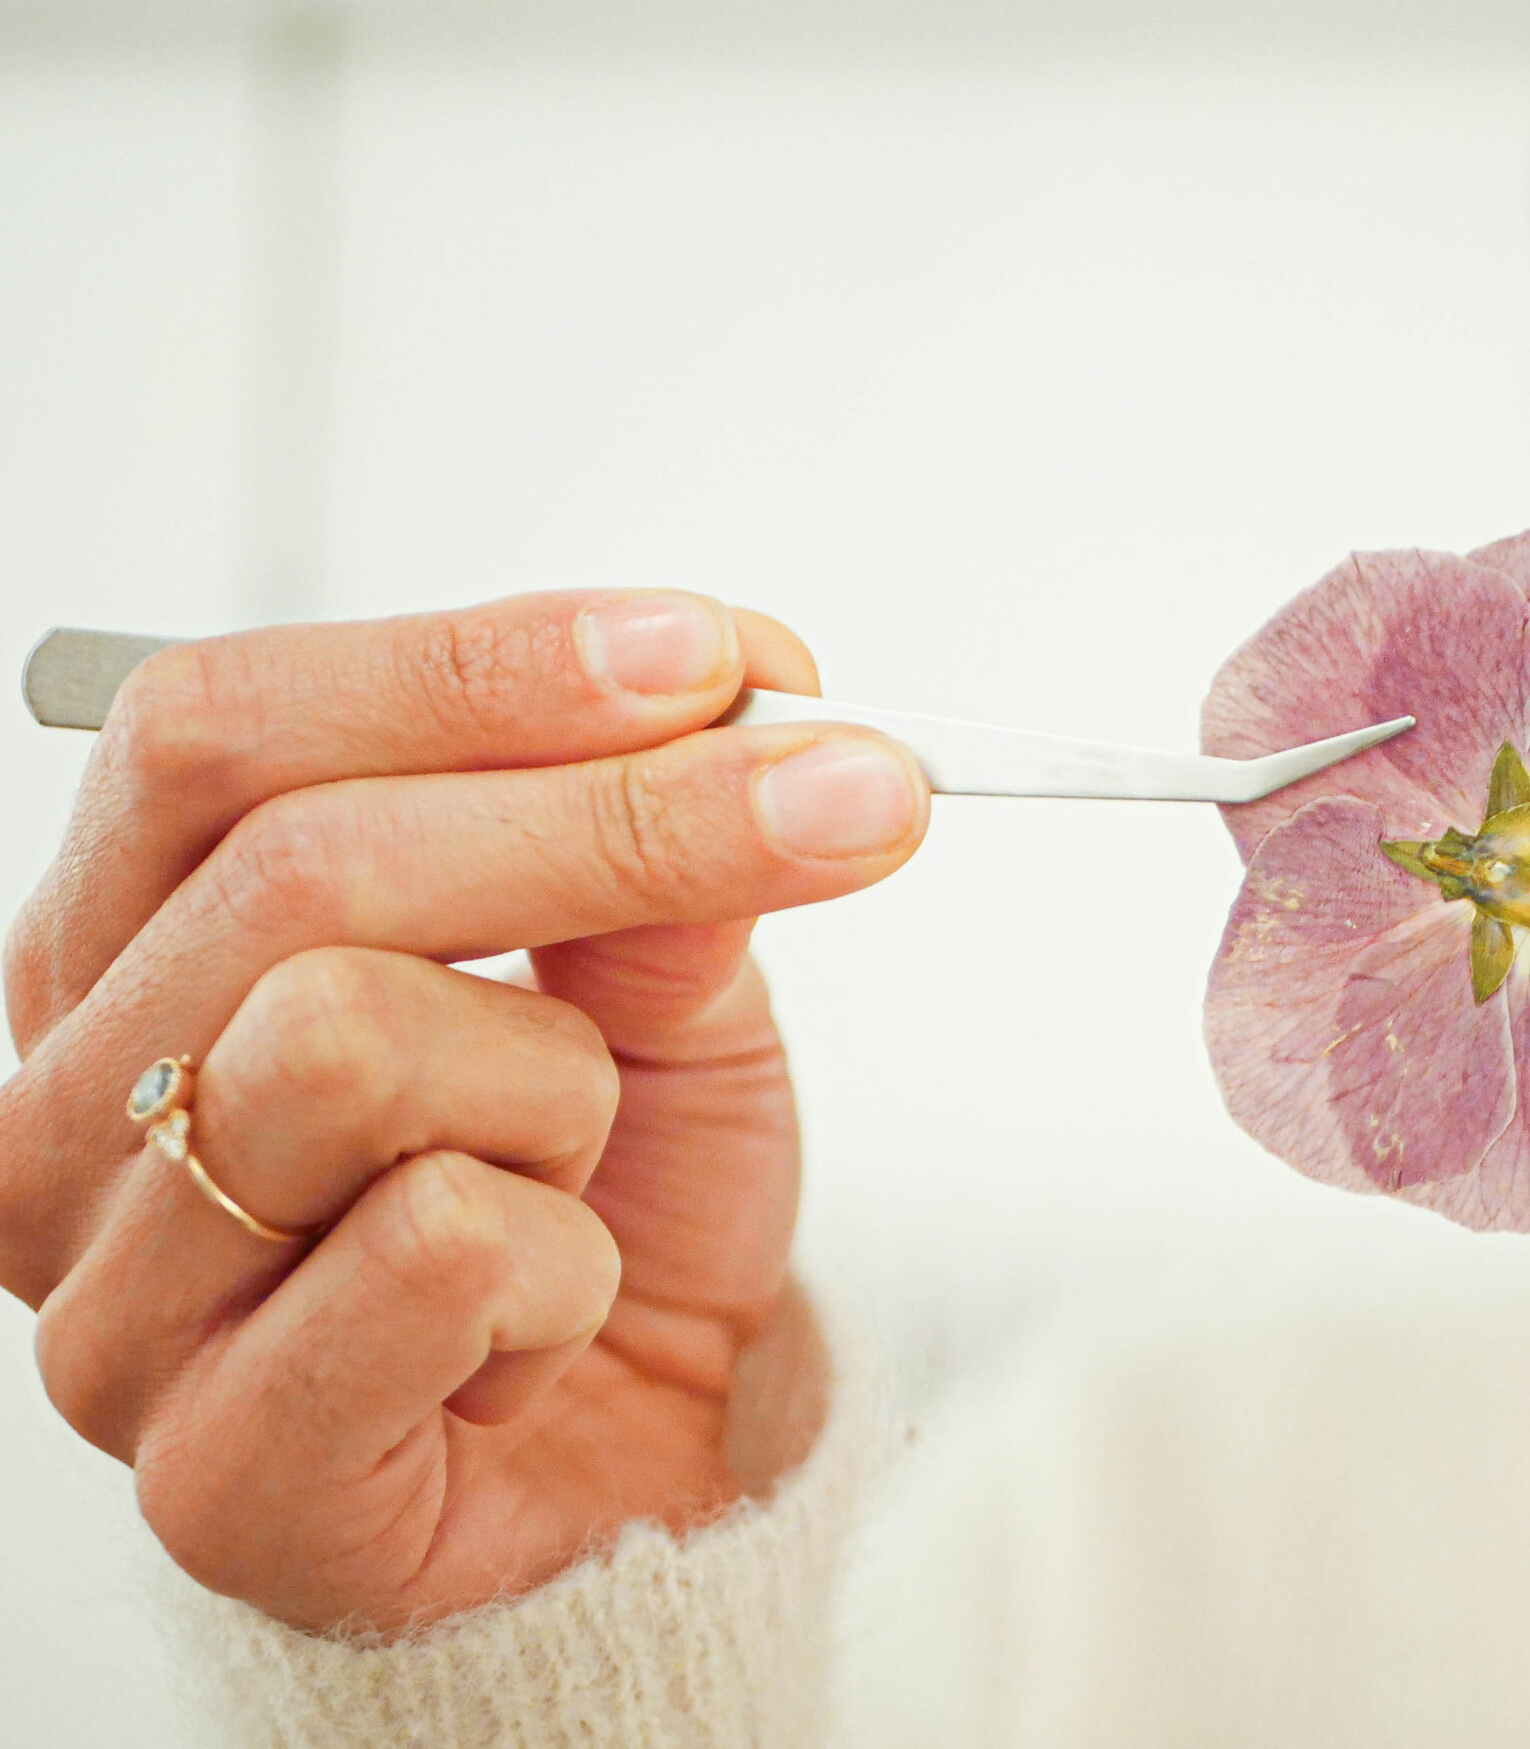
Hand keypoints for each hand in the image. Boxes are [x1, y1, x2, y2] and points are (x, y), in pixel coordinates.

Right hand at [1, 591, 926, 1630]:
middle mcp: (80, 1109)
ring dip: (563, 1087)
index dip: (474, 667)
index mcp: (137, 950)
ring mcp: (119, 1301)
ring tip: (584, 1169)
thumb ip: (653, 872)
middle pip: (298, 865)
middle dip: (614, 815)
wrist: (638, 1476)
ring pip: (349, 1039)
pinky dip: (572, 1261)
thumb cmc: (607, 1224)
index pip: (220, 732)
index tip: (716, 653)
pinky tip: (560, 1312)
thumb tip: (730, 721)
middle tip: (848, 796)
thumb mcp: (660, 1003)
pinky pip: (434, 1250)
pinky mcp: (218, 1471)